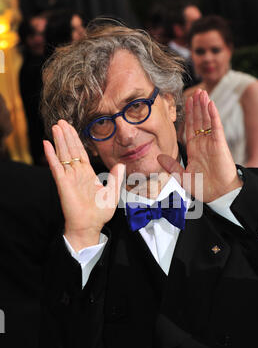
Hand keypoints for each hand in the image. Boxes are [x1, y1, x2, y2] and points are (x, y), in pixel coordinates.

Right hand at [44, 120, 124, 251]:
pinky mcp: (63, 183)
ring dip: (59, 140)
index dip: (76, 139)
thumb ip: (115, 178)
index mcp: (87, 174)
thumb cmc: (100, 213)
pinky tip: (47, 143)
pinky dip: (51, 155)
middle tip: (61, 121)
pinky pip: (56, 167)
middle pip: (70, 150)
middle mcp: (76, 173)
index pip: (80, 152)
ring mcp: (69, 177)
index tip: (71, 128)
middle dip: (66, 135)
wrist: (90, 226)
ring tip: (55, 126)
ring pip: (63, 155)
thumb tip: (120, 164)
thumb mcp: (112, 193)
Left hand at [158, 89, 241, 202]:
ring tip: (202, 92)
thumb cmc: (203, 187)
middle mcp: (203, 143)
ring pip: (207, 120)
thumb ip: (171, 166)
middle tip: (195, 91)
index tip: (186, 102)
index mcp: (194, 149)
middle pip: (199, 120)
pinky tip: (210, 104)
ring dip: (204, 106)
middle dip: (196, 106)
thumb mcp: (182, 176)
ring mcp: (212, 142)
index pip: (190, 127)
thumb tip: (158, 157)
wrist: (218, 194)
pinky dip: (213, 115)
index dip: (188, 114)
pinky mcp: (220, 144)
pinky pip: (216, 126)